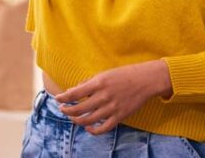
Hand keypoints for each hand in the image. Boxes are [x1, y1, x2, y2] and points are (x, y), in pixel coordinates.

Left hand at [54, 60, 172, 134]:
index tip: (58, 99)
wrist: (146, 80)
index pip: (75, 93)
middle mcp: (104, 96)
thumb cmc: (125, 74)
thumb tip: (73, 91)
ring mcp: (112, 108)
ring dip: (77, 120)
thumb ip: (89, 83)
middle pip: (79, 109)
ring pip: (88, 120)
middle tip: (63, 109)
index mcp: (99, 83)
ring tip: (73, 118)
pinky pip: (104, 128)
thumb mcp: (105, 73)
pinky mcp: (120, 116)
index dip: (63, 98)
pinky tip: (89, 128)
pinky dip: (94, 131)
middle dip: (67, 110)